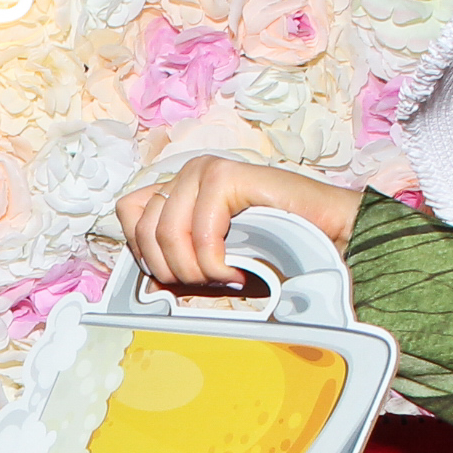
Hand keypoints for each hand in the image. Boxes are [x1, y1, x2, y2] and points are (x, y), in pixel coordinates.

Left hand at [114, 156, 360, 290]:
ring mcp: (205, 171)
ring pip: (166, 234)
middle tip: (209, 282)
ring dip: (196, 270)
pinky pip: (199, 234)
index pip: (127, 214)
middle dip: (173, 270)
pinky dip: (216, 264)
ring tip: (227, 276)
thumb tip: (145, 276)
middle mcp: (187, 174)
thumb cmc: (272, 253)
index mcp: (178, 190)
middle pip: (143, 230)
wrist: (325, 241)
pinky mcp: (225, 176)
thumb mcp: (210, 260)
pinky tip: (238, 269)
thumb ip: (176, 257)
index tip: (177, 275)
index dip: (144, 253)